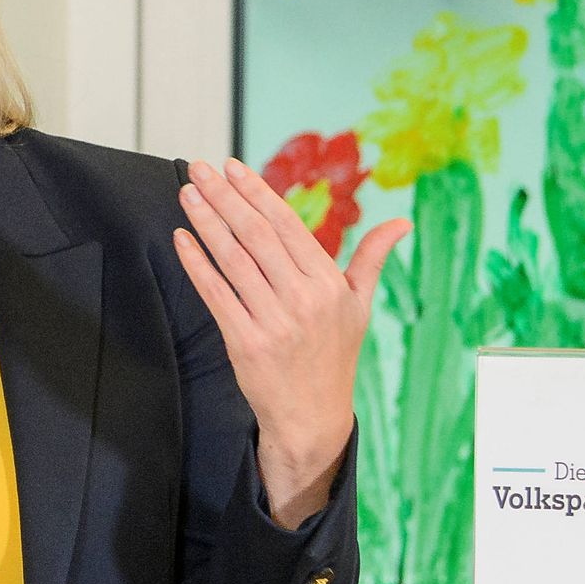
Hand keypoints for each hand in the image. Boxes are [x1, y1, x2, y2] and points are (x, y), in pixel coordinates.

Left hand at [173, 157, 406, 526]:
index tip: (232, 168)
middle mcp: (303, 297)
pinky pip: (217, 294)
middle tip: (199, 169)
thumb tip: (402, 224)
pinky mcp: (246, 343)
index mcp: (329, 282)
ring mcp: (274, 320)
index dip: (257, 192)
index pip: (287, 225)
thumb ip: (372, 259)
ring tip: (187, 194)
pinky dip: (197, 264)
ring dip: (206, 222)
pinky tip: (181, 239)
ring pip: (234, 259)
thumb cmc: (334, 355)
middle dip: (225, 197)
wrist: (313, 416)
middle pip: (256, 235)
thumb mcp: (360, 305)